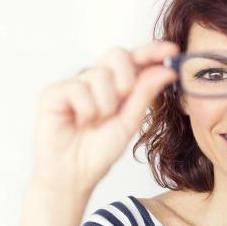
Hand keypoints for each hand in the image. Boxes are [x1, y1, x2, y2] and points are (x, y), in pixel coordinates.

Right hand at [32, 41, 178, 192]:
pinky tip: (80, 123)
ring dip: (105, 105)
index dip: (153, 51)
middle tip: (122, 100)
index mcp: (117, 84)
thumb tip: (167, 70)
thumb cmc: (100, 149)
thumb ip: (146, 93)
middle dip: (127, 78)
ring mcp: (75, 84)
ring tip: (96, 122)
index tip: (172, 50)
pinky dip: (86, 110)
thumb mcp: (130, 121)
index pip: (136, 59)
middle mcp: (96, 79)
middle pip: (117, 54)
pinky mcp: (53, 93)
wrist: (75, 175)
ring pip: (99, 74)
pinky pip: (78, 88)